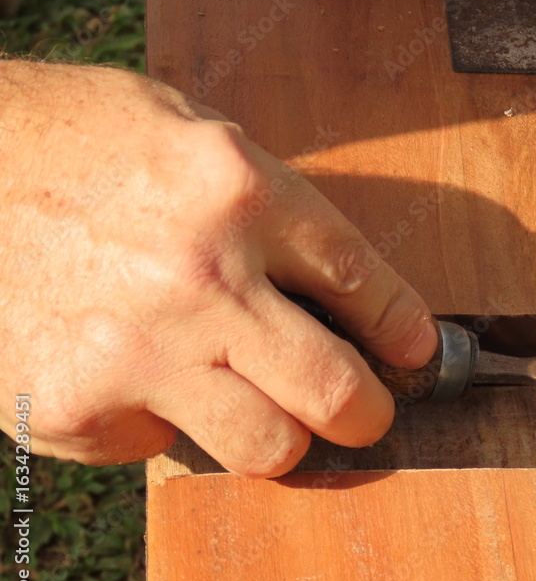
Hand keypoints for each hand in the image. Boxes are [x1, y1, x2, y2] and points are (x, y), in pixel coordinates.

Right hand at [0, 62, 436, 476]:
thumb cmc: (75, 139)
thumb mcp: (190, 134)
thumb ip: (267, 206)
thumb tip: (334, 290)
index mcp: (238, 191)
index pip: (361, 281)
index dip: (402, 327)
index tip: (416, 352)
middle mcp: (200, 276)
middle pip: (335, 388)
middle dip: (368, 413)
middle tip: (366, 413)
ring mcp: (136, 350)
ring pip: (267, 447)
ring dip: (281, 436)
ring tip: (265, 409)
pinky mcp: (75, 406)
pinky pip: (163, 447)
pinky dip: (169, 422)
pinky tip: (142, 376)